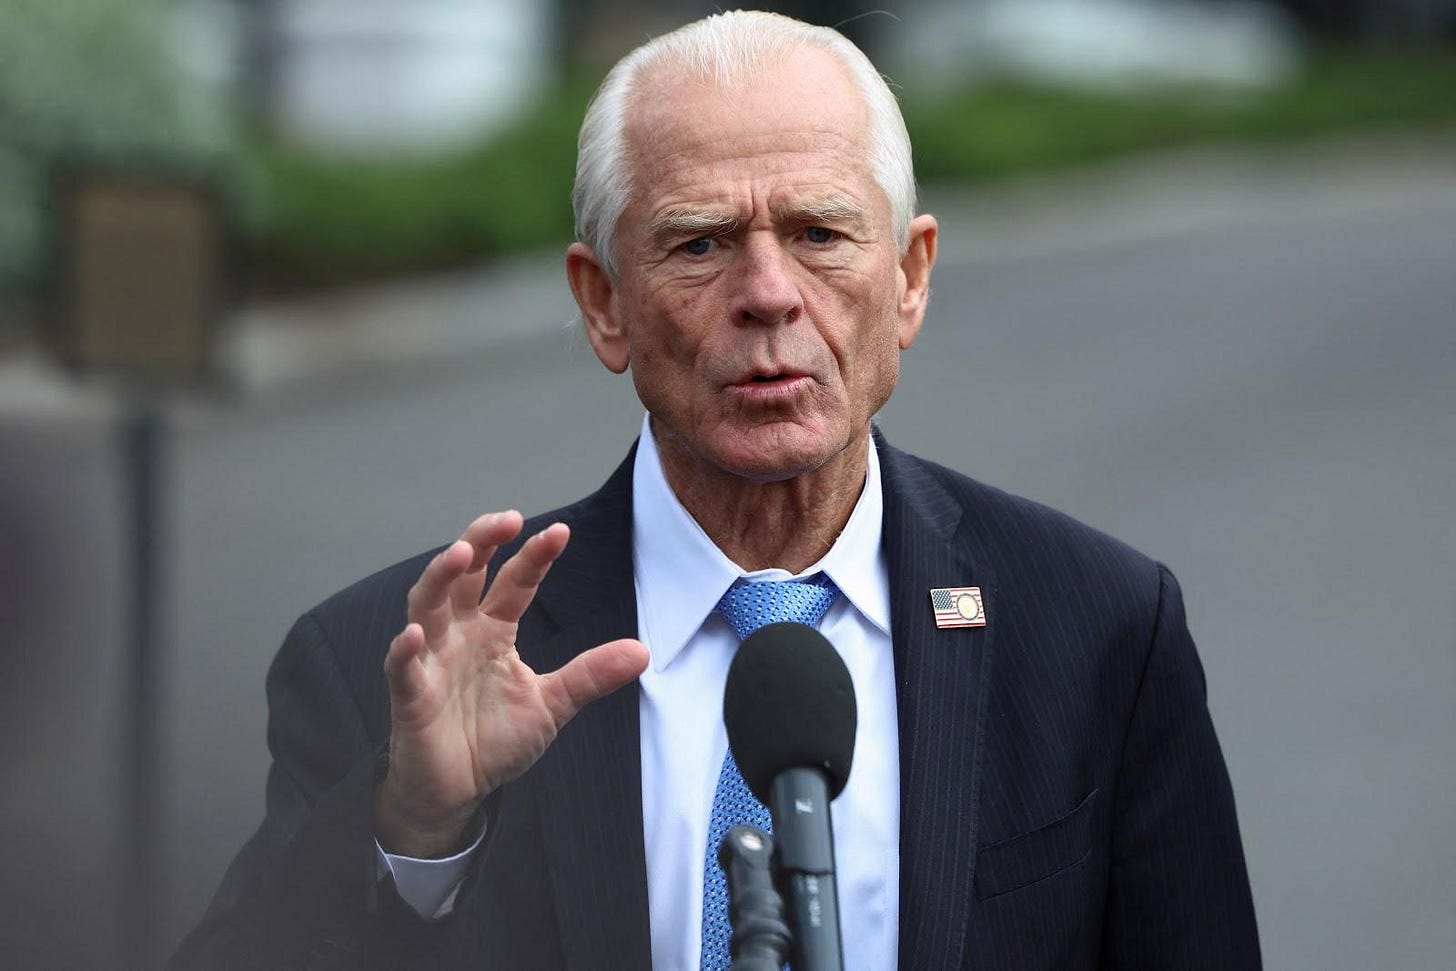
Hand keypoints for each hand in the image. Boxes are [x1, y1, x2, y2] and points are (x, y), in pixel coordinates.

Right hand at [374, 511, 648, 857]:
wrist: (458, 791)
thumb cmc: (495, 740)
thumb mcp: (553, 704)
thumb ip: (590, 675)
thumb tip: (643, 651)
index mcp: (493, 630)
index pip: (514, 582)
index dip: (534, 556)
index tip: (560, 533)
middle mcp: (460, 634)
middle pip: (463, 575)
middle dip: (481, 542)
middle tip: (505, 519)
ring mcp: (431, 660)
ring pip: (427, 605)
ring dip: (440, 577)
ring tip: (462, 553)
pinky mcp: (410, 695)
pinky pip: (402, 668)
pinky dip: (405, 650)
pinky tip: (414, 634)